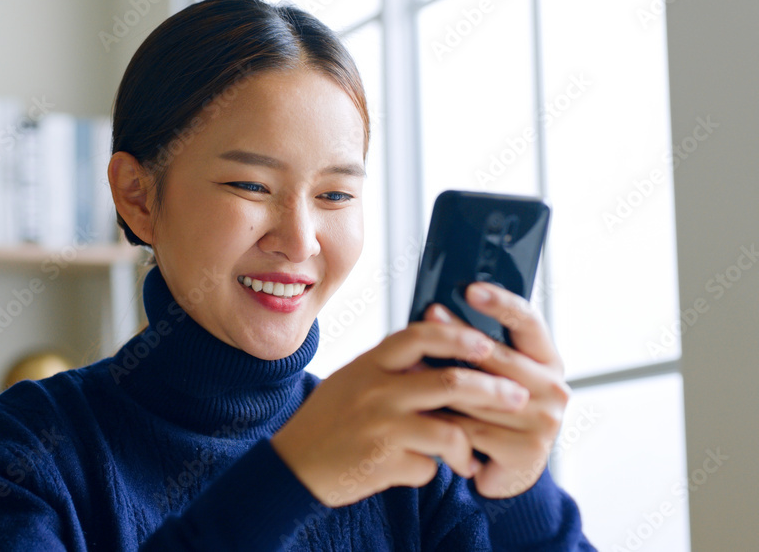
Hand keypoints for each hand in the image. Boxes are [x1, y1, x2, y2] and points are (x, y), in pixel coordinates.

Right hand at [269, 308, 531, 507]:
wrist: (292, 465)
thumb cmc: (327, 420)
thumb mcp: (352, 379)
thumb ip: (389, 367)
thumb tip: (436, 350)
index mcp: (369, 365)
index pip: (419, 336)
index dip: (457, 336)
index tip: (486, 343)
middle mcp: (376, 392)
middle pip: (449, 382)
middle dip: (492, 390)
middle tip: (518, 396)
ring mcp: (381, 428)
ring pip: (449, 431)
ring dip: (469, 445)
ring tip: (473, 455)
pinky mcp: (383, 462)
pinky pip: (428, 467)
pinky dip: (435, 471)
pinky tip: (431, 473)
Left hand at [424, 282, 570, 498]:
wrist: (501, 473)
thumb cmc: (491, 415)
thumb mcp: (492, 376)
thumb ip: (479, 349)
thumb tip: (438, 309)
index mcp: (548, 362)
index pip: (530, 322)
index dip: (501, 303)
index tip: (471, 288)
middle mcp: (554, 388)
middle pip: (497, 355)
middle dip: (458, 334)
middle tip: (429, 315)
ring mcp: (544, 421)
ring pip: (478, 393)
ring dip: (441, 380)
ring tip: (410, 364)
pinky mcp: (526, 451)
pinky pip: (470, 428)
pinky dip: (441, 420)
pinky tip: (419, 410)